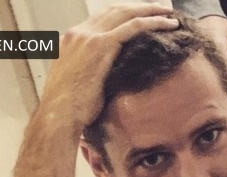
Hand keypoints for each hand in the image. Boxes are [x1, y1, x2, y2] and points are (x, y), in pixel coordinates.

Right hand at [40, 4, 179, 130]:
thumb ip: (90, 74)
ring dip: (149, 10)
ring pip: (125, 13)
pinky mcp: (100, 45)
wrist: (58, 116)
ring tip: (168, 13)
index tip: (139, 18)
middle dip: (138, 7)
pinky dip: (152, 22)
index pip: (100, 19)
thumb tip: (106, 81)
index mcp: (70, 41)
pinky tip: (168, 24)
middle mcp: (78, 33)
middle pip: (113, 11)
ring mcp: (88, 37)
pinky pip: (133, 26)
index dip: (122, 16)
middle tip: (159, 9)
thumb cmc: (69, 111)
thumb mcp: (78, 86)